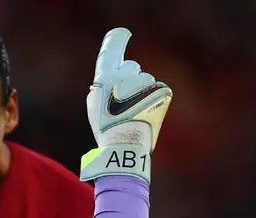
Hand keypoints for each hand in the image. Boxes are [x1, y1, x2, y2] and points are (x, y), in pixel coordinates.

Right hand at [80, 28, 172, 182]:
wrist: (126, 145)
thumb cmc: (106, 130)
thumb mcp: (93, 108)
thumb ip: (99, 90)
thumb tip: (106, 83)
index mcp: (107, 78)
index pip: (111, 52)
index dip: (116, 40)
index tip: (122, 34)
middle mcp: (127, 75)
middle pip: (131, 67)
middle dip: (130, 78)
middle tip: (126, 100)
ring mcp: (146, 82)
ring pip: (146, 82)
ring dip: (142, 93)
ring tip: (136, 113)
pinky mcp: (162, 91)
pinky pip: (158, 91)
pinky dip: (155, 101)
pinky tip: (147, 114)